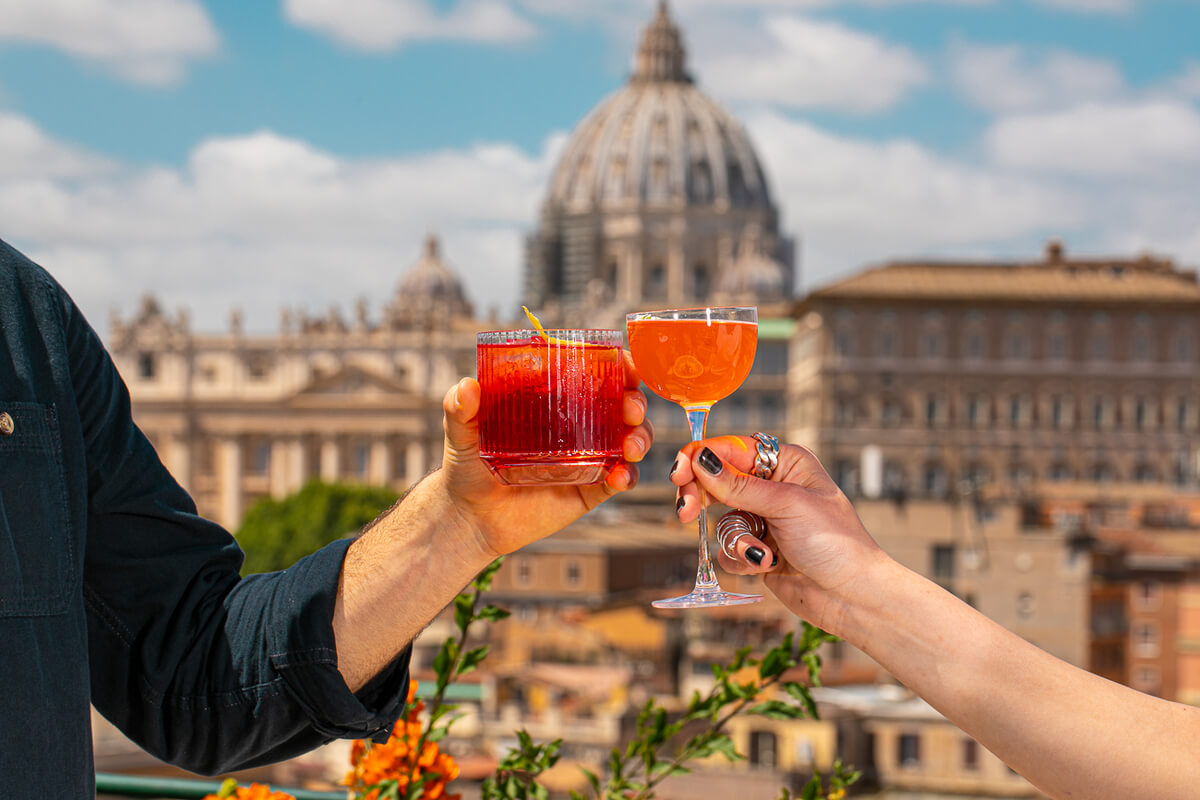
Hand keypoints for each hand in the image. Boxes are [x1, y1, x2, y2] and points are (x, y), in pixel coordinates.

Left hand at [435, 351, 651, 559]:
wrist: (471, 519)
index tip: (625, 365)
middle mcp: (578, 425)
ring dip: (641, 437)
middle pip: (621, 405)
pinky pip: (619, 480)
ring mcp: (588, 458)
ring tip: (631, 447)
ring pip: (630, 440)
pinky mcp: (590, 489)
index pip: (594, 373)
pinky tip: (620, 477)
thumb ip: (459, 410)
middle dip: (636, 401)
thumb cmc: (468, 466)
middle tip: (630, 408)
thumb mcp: (460, 434)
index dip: (617, 366)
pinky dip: (628, 476)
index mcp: (555, 400)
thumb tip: (466, 387)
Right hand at [670, 436, 885, 634]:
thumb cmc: (835, 543)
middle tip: (686, 513)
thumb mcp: (787, 506)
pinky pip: (727, 548)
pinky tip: (767, 564)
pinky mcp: (757, 549)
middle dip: (703, 499)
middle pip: (715, 481)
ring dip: (738, 540)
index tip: (679, 473)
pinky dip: (742, 558)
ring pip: (720, 520)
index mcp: (785, 463)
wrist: (853, 597)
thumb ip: (739, 485)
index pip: (731, 450)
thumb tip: (701, 459)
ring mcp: (763, 519)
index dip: (701, 458)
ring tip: (761, 553)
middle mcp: (772, 487)